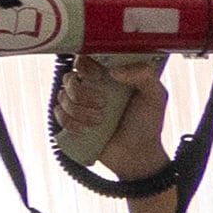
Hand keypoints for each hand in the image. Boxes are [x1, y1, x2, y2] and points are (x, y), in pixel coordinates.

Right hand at [53, 57, 170, 181]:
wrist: (137, 154)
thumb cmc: (147, 123)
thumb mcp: (155, 95)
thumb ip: (144, 75)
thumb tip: (114, 70)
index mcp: (108, 74)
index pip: (85, 57)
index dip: (85, 64)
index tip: (96, 76)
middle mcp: (91, 86)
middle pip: (70, 77)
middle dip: (82, 92)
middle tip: (103, 104)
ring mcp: (79, 103)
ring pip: (63, 96)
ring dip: (79, 110)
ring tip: (100, 121)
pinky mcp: (71, 120)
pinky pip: (58, 114)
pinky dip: (71, 122)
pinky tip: (87, 130)